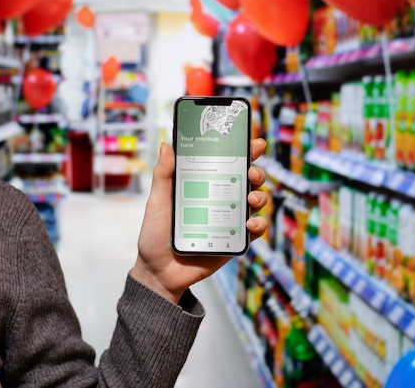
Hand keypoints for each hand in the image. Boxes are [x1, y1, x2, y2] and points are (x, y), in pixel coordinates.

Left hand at [131, 138, 267, 303]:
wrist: (158, 272)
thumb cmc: (155, 235)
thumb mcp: (158, 203)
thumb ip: (163, 176)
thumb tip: (167, 145)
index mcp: (204, 184)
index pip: (227, 162)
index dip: (244, 150)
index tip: (255, 142)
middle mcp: (221, 198)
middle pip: (247, 179)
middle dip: (256, 171)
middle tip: (252, 173)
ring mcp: (230, 219)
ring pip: (255, 201)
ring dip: (260, 196)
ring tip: (251, 199)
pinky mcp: (234, 240)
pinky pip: (254, 231)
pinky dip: (258, 225)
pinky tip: (250, 224)